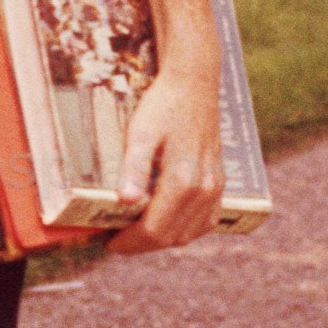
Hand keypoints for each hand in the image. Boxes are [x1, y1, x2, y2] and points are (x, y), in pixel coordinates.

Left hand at [104, 42, 228, 254]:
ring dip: (162, 239)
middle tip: (116, 240)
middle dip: (141, 244)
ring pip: (189, 233)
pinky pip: (206, 221)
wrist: (195, 83)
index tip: (108, 242)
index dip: (129, 242)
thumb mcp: (140, 133)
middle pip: (171, 237)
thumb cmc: (164, 105)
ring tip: (135, 233)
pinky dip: (184, 229)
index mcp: (183, 180)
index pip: (154, 230)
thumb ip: (134, 169)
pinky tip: (165, 222)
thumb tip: (125, 201)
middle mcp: (204, 188)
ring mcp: (216, 187)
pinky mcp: (220, 182)